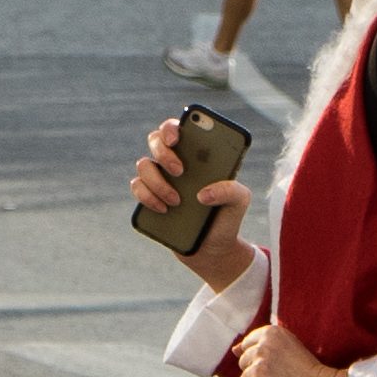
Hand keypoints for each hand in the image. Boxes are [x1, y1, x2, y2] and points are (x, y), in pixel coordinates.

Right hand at [132, 116, 255, 291]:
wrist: (213, 250)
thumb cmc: (226, 217)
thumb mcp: (240, 201)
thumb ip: (231, 190)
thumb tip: (203, 193)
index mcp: (196, 154)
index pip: (178, 128)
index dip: (172, 126)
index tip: (177, 138)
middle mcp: (174, 162)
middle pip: (155, 140)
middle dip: (164, 153)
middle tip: (180, 171)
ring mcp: (159, 180)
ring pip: (143, 165)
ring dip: (158, 182)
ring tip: (177, 201)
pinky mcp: (149, 199)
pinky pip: (137, 188)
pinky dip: (148, 197)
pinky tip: (165, 209)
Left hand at [230, 323, 356, 376]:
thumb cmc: (313, 374)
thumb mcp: (288, 350)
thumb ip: (260, 347)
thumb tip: (233, 350)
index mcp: (272, 332)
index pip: (247, 345)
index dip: (261, 361)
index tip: (281, 367)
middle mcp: (263, 346)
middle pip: (244, 364)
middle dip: (258, 376)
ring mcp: (260, 367)